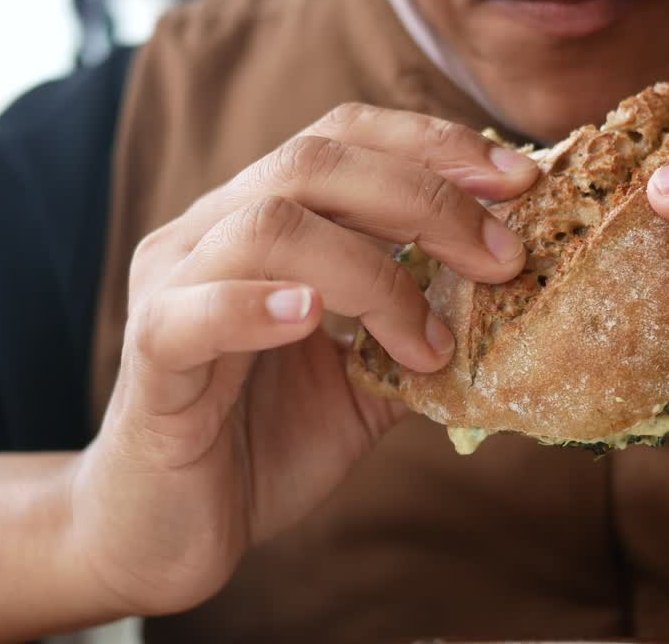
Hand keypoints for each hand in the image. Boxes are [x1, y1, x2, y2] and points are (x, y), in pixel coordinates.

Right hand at [69, 105, 537, 613]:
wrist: (168, 531)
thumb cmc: (264, 443)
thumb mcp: (365, 384)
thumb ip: (419, 332)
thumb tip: (516, 305)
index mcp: (262, 220)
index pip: (344, 136)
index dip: (432, 143)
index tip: (518, 180)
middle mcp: (211, 232)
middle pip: (315, 162)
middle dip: (427, 198)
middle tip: (503, 257)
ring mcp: (171, 286)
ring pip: (268, 225)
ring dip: (372, 274)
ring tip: (428, 342)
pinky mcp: (150, 355)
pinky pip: (194, 311)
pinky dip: (259, 306)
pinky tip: (313, 320)